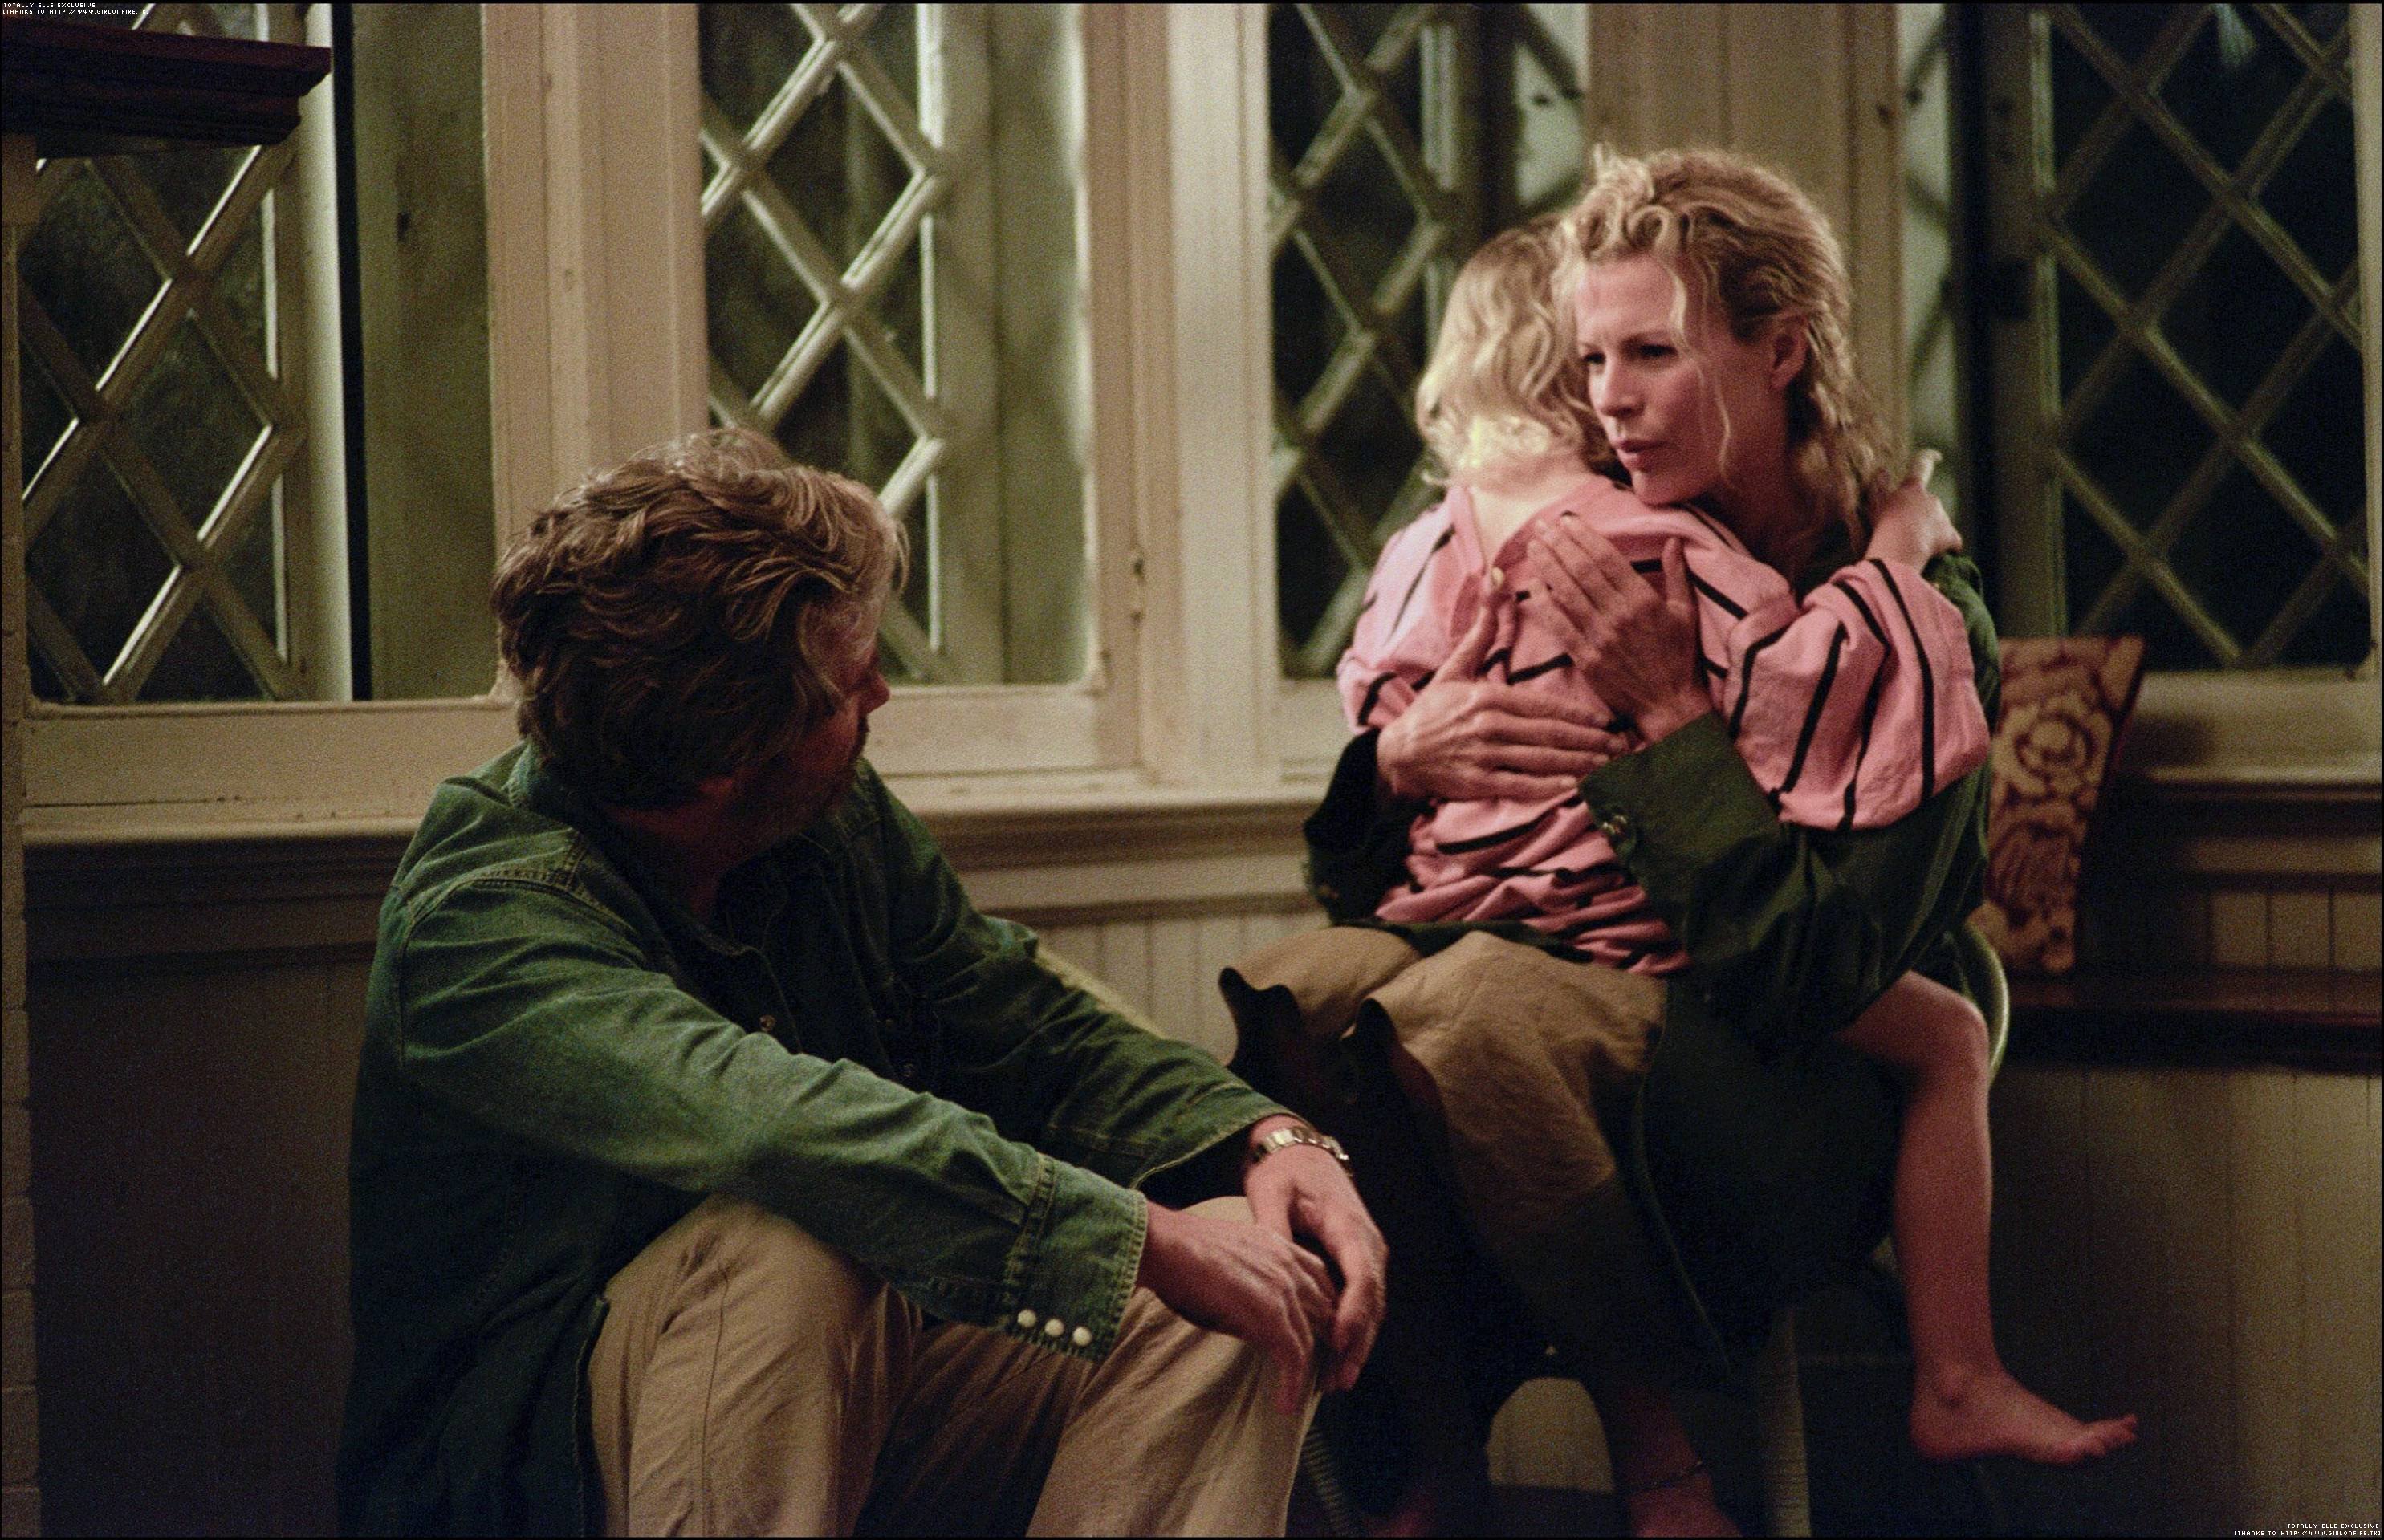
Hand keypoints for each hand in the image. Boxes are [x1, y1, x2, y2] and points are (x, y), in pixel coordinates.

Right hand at [1136, 1192, 1338, 1415]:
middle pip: (1328, 1311)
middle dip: (1327, 1344)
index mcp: (1281, 1245)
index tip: (1322, 1337)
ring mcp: (1283, 1288)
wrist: (1162, 1245)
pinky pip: (1293, 1356)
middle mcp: (1290, 1264)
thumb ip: (1256, 1278)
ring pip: (1313, 1337)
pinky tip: (1284, 1405)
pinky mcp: (1270, 1313)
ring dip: (1312, 1371)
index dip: (1326, 1311)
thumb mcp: (1232, 1257)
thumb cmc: (1181, 1252)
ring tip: (1302, 1395)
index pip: (1322, 1281)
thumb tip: (1255, 1318)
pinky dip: (1291, 1384)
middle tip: (1320, 1374)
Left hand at [1241, 1117, 1386, 1397]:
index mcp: (1348, 1225)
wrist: (1302, 1155)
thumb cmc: (1285, 1173)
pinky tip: (1336, 1360)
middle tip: (1336, 1380)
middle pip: (1372, 1301)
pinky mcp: (1357, 1264)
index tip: (1337, 1341)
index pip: (1361, 1275)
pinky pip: (1362, 1303)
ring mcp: (1366, 1255)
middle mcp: (1366, 1243)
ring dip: (1357, 1346)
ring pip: (1371, 1308)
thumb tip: (1270, 1264)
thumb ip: (1271, 1227)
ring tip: (1335, 1382)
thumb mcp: (1270, 1192)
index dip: (1353, 1312)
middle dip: (1357, 1343)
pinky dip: (1352, 1333)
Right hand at [1375, 576, 1629, 803]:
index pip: (1544, 705)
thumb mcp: (1455, 668)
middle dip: (1589, 740)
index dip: (1579, 714)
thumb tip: (1494, 583)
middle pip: (1550, 733)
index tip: (1608, 720)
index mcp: (1488, 697)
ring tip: (1607, 766)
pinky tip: (1572, 785)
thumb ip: (1481, 633)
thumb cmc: (1432, 710)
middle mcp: (1489, 725)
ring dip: (1577, 763)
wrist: (1398, 753)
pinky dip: (1546, 786)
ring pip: (1540, 759)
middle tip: (1621, 745)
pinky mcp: (1476, 782)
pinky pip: (1518, 784)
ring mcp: (1483, 755)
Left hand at [1527, 518, 1710, 745]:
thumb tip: (1672, 541)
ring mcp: (1600, 637)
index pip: (1606, 558)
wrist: (1669, 705)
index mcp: (1643, 599)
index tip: (1567, 520)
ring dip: (1547, 567)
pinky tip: (1533, 586)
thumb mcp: (1685, 614)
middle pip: (1581, 570)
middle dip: (1559, 544)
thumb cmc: (1680, 660)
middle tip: (1541, 526)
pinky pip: (1559, 626)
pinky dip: (1544, 604)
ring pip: (1566, 593)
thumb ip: (1677, 575)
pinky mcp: (1586, 659)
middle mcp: (1619, 614)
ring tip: (1533, 547)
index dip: (1584, 536)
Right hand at [1866, 450, 1959, 568]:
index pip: (1921, 466)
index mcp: (1913, 488)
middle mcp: (1931, 499)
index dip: (1928, 459)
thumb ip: (1879, 485)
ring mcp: (1942, 517)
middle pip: (1928, 502)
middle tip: (1903, 528)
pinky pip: (1951, 540)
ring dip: (1928, 530)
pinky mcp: (1950, 535)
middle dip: (1919, 512)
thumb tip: (1884, 471)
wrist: (1900, 547)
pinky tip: (1937, 554)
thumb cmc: (1883, 523)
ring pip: (1938, 522)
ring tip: (1912, 545)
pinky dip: (1946, 545)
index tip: (1937, 456)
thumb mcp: (1874, 501)